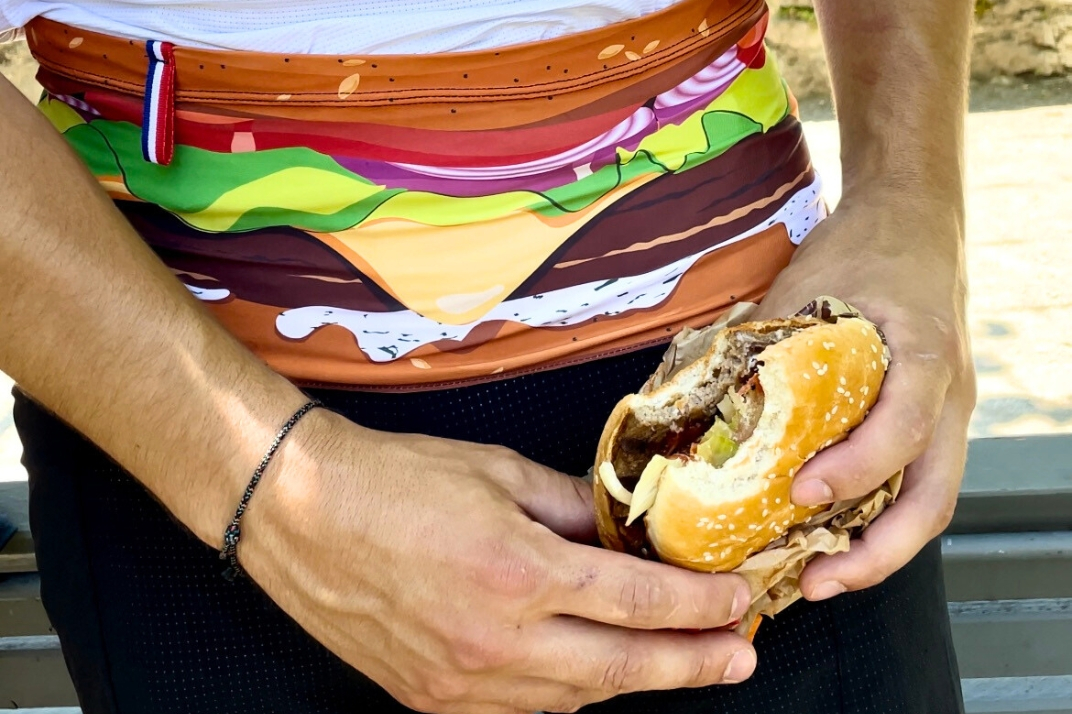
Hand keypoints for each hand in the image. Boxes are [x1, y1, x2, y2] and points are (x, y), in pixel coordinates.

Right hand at [238, 408, 757, 713]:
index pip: (636, 601)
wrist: (299, 513)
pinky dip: (571, 691)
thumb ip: (572, 507)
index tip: (737, 601)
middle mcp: (496, 638)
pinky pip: (524, 706)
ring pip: (577, 697)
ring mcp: (463, 680)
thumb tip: (622, 527)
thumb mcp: (498, 472)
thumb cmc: (394, 478)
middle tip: (739, 657)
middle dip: (692, 665)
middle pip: (622, 667)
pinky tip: (594, 672)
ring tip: (677, 664)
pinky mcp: (433, 698)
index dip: (697, 605)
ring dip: (634, 681)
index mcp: (518, 570)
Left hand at [752, 186, 976, 599]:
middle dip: (877, 552)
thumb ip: (767, 348)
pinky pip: (917, 484)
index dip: (854, 469)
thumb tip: (700, 412)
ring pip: (931, 502)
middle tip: (814, 582)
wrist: (914, 219)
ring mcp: (949, 412)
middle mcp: (950, 394)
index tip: (800, 491)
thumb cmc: (861, 247)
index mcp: (923, 351)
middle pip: (934, 496)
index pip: (903, 427)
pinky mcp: (933, 420)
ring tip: (819, 578)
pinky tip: (832, 538)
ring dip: (879, 550)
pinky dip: (879, 520)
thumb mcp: (807, 283)